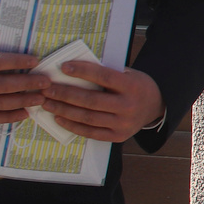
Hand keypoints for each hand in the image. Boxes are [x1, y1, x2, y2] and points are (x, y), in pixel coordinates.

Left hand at [40, 60, 165, 142]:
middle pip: (91, 100)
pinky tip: (59, 118)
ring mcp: (123, 124)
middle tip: (47, 89)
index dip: (83, 72)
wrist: (156, 106)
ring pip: (87, 117)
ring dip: (64, 110)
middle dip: (65, 94)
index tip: (64, 67)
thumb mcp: (128, 74)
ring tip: (47, 103)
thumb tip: (74, 70)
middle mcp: (128, 106)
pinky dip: (72, 126)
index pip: (104, 77)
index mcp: (132, 87)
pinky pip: (90, 132)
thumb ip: (106, 73)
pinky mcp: (117, 136)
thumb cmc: (136, 86)